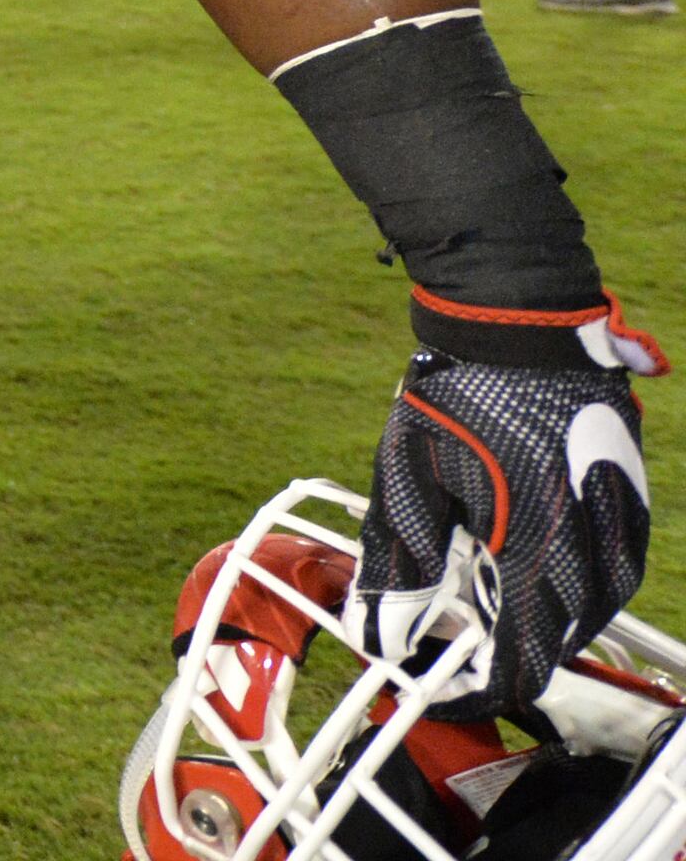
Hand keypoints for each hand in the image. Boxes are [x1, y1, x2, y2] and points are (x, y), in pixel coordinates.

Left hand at [358, 299, 660, 714]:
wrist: (516, 322)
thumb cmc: (456, 395)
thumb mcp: (407, 483)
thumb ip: (396, 568)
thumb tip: (379, 635)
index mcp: (539, 550)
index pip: (523, 661)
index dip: (480, 689)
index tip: (440, 689)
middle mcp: (595, 545)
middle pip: (559, 639)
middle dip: (506, 652)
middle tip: (450, 639)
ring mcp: (623, 520)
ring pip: (593, 607)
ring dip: (541, 618)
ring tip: (485, 603)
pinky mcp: (632, 497)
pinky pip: (613, 567)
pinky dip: (573, 583)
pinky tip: (532, 565)